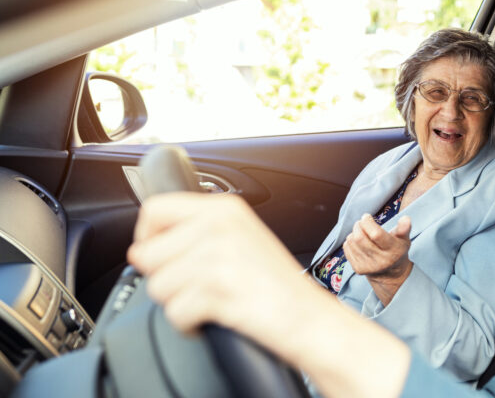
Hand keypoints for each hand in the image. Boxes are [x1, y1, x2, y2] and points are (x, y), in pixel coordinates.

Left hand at [128, 193, 411, 397]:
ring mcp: (219, 256)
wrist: (309, 318)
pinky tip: (215, 317)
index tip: (160, 257)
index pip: (154, 210)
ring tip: (212, 300)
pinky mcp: (217, 289)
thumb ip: (198, 231)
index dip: (147, 238)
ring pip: (156, 286)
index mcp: (224, 209)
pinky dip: (189, 325)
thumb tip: (144, 245)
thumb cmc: (277, 286)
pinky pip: (173, 312)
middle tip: (198, 286)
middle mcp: (219, 226)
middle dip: (164, 279)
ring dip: (178, 303)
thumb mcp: (241, 238)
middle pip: (147, 253)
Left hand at [343, 214, 412, 304]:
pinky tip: (357, 241)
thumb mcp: (404, 239)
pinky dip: (350, 241)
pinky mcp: (358, 269)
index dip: (367, 223)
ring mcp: (368, 266)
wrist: (391, 274)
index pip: (376, 235)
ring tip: (360, 231)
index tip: (367, 217)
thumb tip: (406, 218)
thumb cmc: (396, 250)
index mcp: (393, 251)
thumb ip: (404, 228)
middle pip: (360, 238)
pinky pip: (347, 248)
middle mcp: (381, 261)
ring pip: (352, 242)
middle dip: (358, 226)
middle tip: (361, 222)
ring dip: (353, 232)